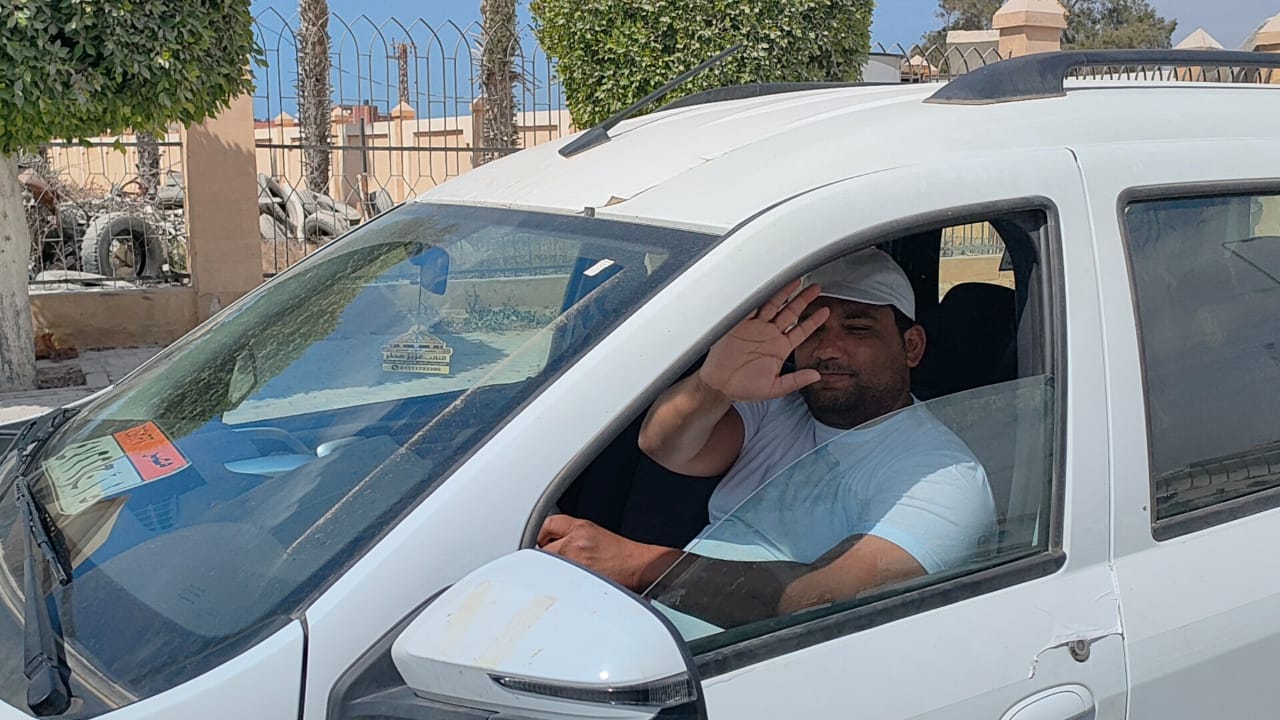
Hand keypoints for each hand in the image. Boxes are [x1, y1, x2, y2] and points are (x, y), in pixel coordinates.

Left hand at [538, 515, 680, 590]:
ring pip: (547, 569)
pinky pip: (558, 584)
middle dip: (544, 557)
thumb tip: (548, 543)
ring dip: (550, 574)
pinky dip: (559, 587)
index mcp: (581, 528)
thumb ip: (572, 535)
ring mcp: (576, 564)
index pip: (547, 524)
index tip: (540, 542)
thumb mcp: (596, 533)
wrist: (640, 567)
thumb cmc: (622, 555)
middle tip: (551, 564)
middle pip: (541, 549)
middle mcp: (576, 544)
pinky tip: (570, 587)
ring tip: (563, 577)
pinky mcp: (578, 583)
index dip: (542, 534)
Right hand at [699, 279, 829, 401]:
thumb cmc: (744, 388)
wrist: (719, 385)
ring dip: (785, 293)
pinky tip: (769, 288)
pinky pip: (752, 308)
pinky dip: (760, 298)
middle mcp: (769, 335)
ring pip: (773, 306)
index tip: (826, 311)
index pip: (801, 331)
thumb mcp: (774, 388)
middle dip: (803, 300)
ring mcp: (755, 328)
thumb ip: (796, 381)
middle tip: (816, 288)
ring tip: (797, 281)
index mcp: (780, 348)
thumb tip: (816, 376)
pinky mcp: (739, 325)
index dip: (814, 321)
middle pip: (790, 313)